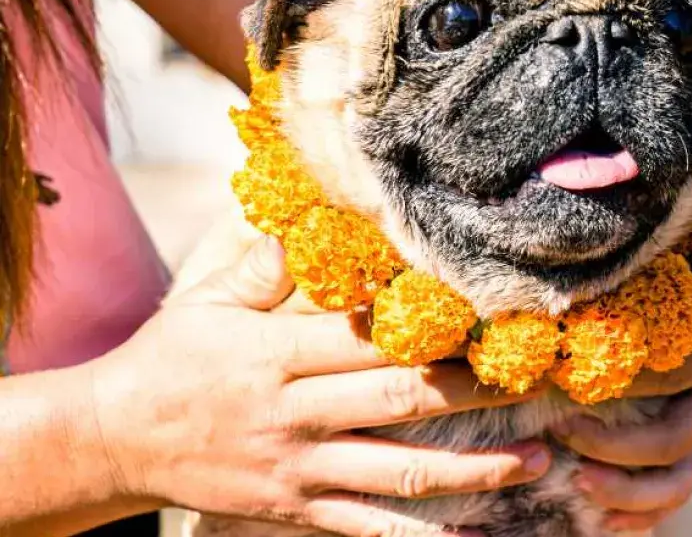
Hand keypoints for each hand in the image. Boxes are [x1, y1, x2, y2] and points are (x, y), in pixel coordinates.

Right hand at [86, 234, 550, 536]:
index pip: (370, 339)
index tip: (493, 321)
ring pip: (399, 473)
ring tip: (539, 460)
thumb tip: (320, 222)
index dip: (436, 330)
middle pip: (401, 402)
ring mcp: (299, 469)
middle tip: (543, 386)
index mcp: (276, 355)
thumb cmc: (168, 359)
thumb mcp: (206, 300)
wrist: (113, 440)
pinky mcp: (297, 509)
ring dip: (475, 469)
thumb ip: (268, 265)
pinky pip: (370, 530)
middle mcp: (295, 414)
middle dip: (478, 393)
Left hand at [552, 294, 691, 531]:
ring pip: (682, 475)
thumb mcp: (644, 271)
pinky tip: (605, 521)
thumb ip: (608, 301)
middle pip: (674, 440)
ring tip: (579, 484)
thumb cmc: (665, 261)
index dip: (605, 388)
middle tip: (559, 432)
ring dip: (628, 491)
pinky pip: (680, 482)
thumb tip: (544, 337)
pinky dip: (645, 509)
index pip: (662, 381)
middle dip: (612, 448)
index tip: (553, 381)